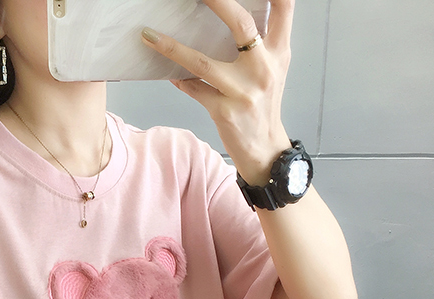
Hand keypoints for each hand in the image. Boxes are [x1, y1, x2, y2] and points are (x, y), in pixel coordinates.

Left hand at [142, 0, 294, 183]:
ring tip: (150, 36)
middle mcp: (264, 68)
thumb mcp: (272, 68)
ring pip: (203, 62)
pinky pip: (194, 89)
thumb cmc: (263, 105)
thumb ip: (261, 40)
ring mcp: (243, 91)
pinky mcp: (224, 112)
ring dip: (172, 47)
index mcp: (278, 51)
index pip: (284, 6)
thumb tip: (230, 12)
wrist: (264, 149)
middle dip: (216, 1)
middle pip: (240, 23)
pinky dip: (179, 79)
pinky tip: (167, 71)